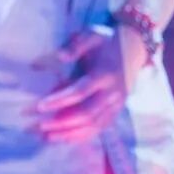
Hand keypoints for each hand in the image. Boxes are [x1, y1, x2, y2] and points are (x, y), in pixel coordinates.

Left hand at [34, 26, 147, 142]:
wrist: (134, 49)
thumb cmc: (106, 41)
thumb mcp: (91, 35)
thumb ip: (75, 45)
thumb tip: (60, 56)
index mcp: (105, 74)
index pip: (81, 92)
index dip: (60, 100)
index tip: (40, 106)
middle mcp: (112, 93)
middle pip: (87, 113)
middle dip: (62, 122)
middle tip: (39, 125)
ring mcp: (116, 104)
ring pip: (93, 125)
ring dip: (69, 133)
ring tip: (46, 137)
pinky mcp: (115, 111)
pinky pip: (99, 128)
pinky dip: (81, 136)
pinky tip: (63, 138)